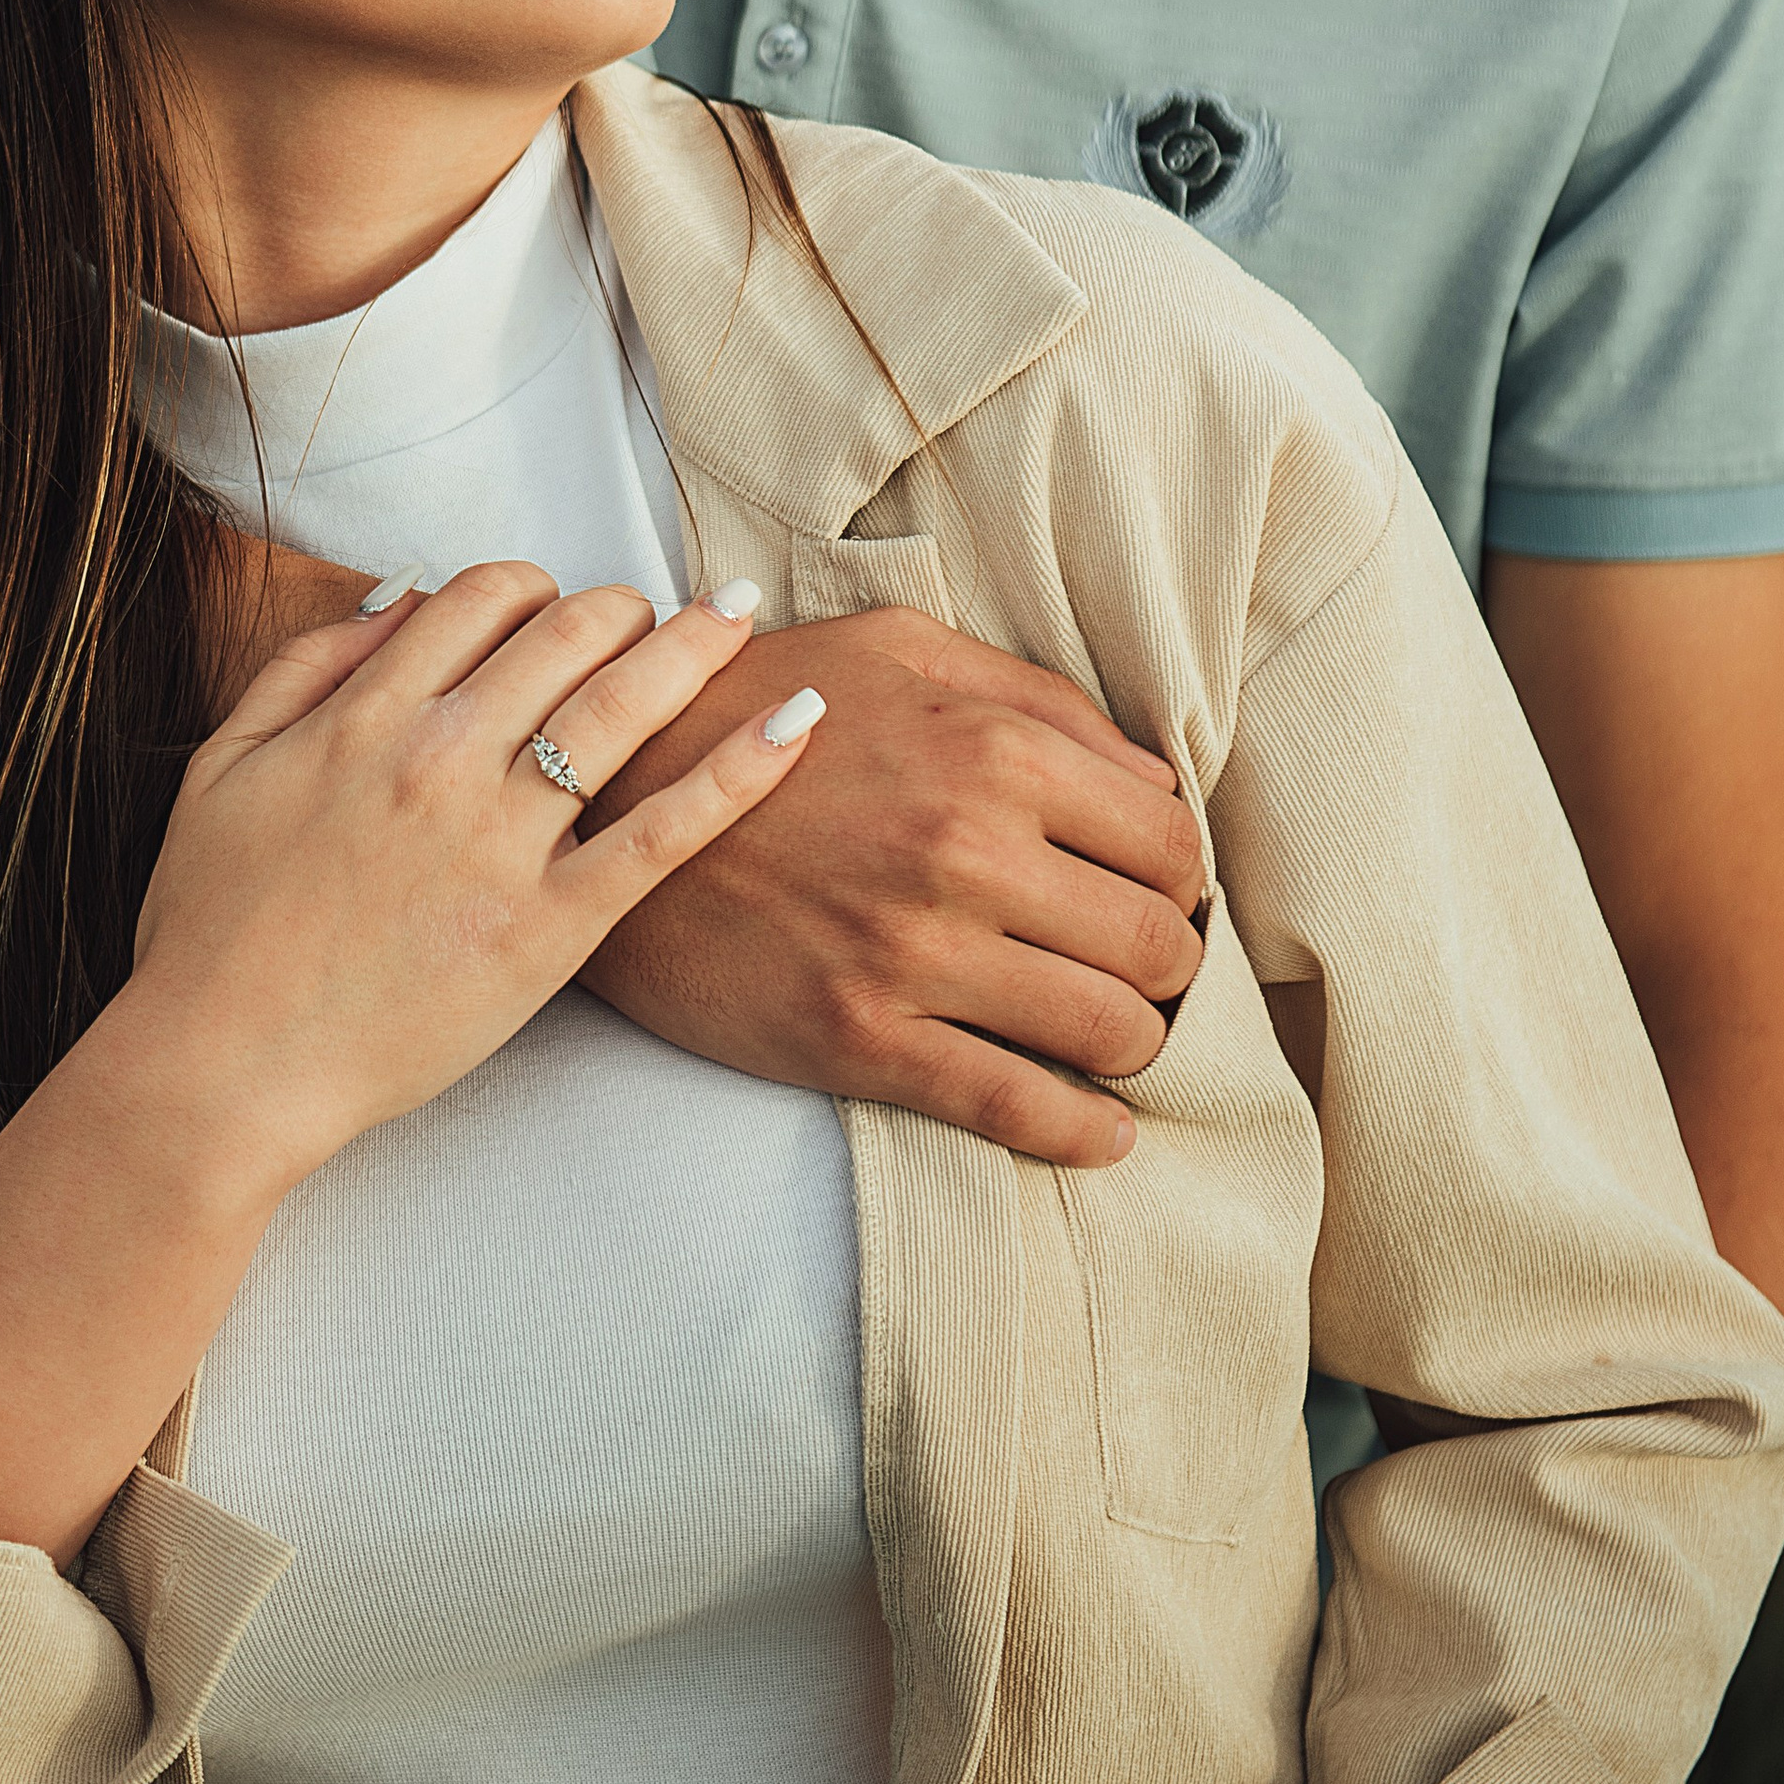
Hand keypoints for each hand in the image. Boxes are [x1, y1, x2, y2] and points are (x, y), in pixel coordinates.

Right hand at [130, 558, 814, 1182]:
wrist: (219, 1070)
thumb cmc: (208, 928)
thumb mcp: (223, 765)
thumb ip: (305, 667)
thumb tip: (398, 593)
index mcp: (367, 714)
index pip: (484, 595)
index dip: (536, 587)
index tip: (561, 611)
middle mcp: (441, 758)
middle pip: (569, 631)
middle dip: (625, 606)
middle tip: (661, 614)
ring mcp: (499, 843)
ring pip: (622, 706)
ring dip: (694, 645)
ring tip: (737, 615)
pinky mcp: (547, 930)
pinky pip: (661, 836)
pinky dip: (738, 771)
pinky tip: (797, 722)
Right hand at [579, 608, 1205, 1165]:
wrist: (605, 803)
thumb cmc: (759, 711)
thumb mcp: (896, 650)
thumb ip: (1033, 698)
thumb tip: (1149, 779)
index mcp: (991, 748)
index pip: (1168, 842)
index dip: (1178, 878)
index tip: (1155, 895)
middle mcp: (967, 850)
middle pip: (1156, 945)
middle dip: (1167, 967)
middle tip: (1140, 971)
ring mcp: (914, 953)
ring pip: (1108, 1033)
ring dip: (1132, 1045)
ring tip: (1110, 1034)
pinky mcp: (859, 1039)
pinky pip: (1013, 1109)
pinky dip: (1081, 1133)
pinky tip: (1101, 1133)